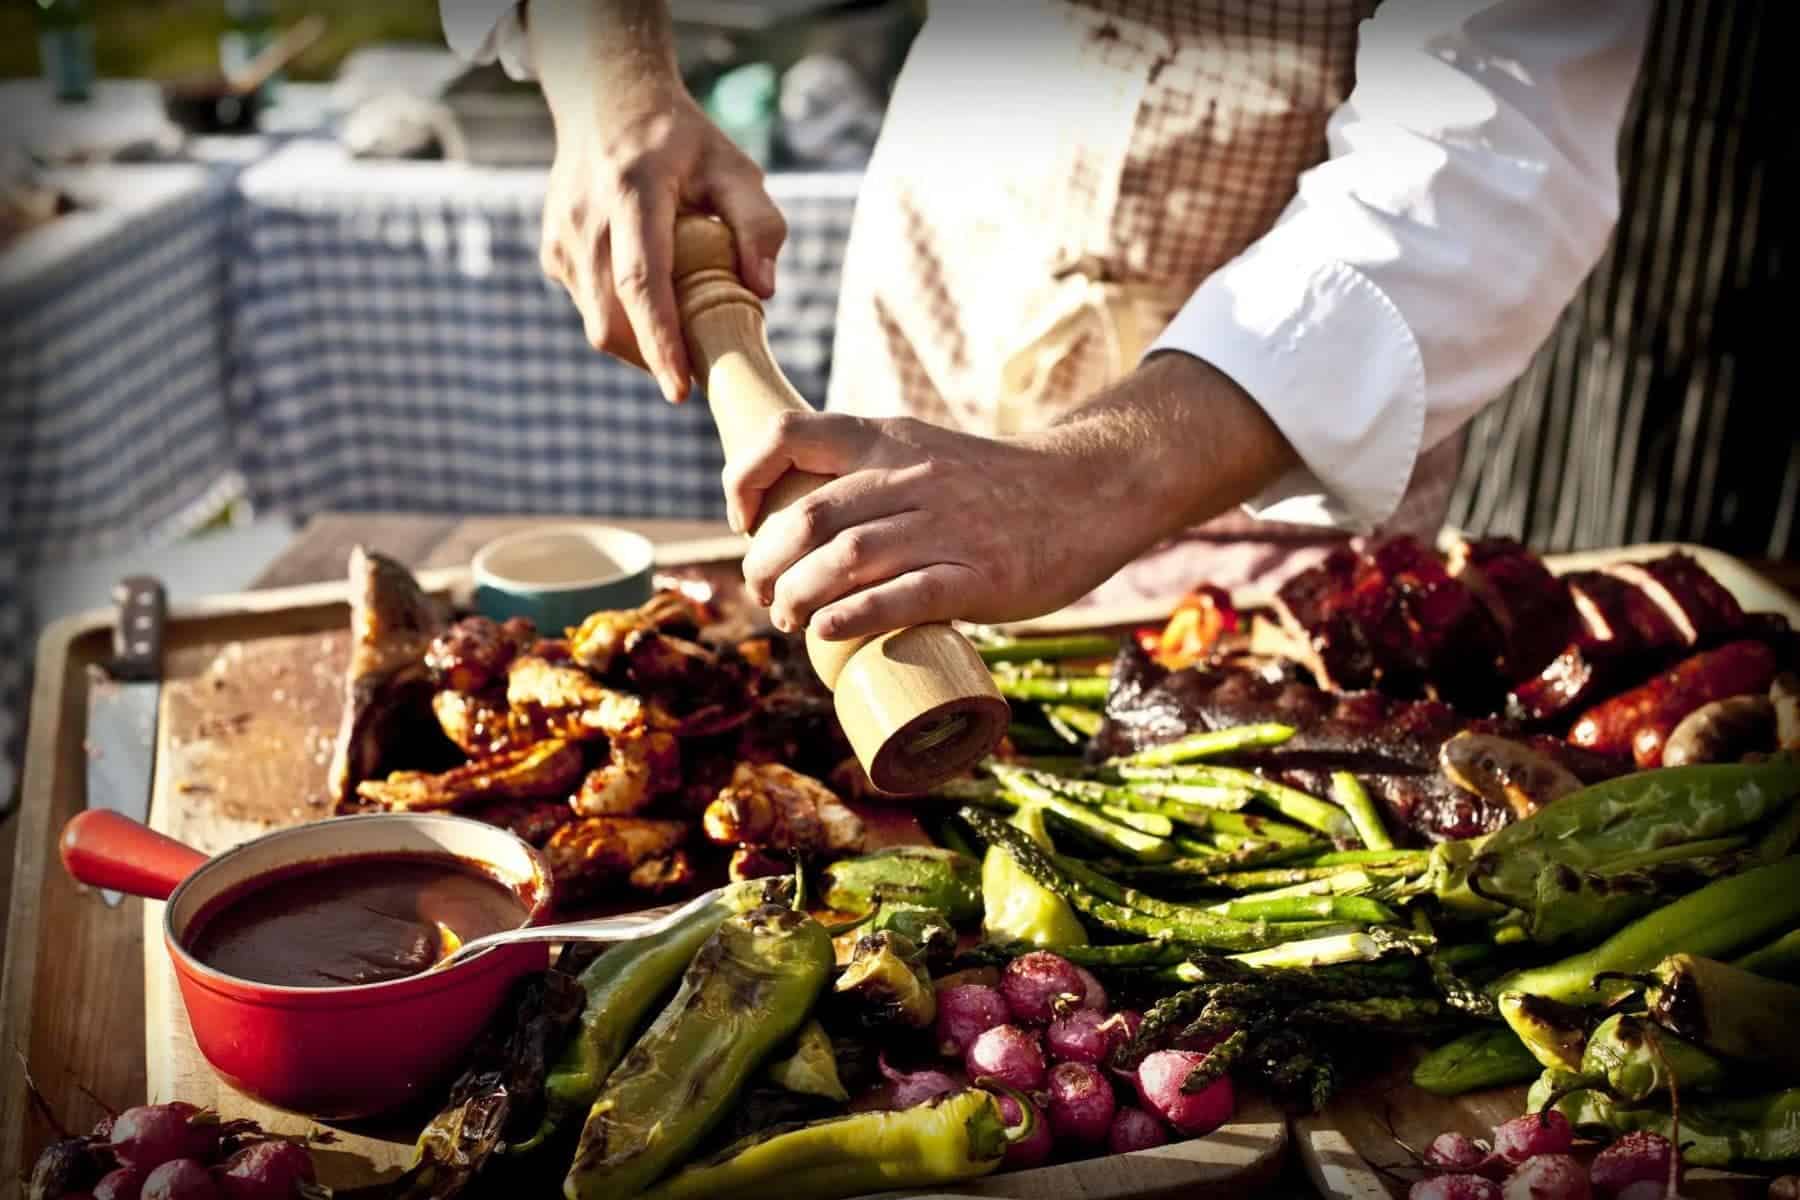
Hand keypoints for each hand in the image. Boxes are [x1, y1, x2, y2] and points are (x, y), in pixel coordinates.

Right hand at [538, 71, 785, 402]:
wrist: (606, 101)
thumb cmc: (683, 141)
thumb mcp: (735, 166)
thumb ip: (759, 222)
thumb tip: (763, 290)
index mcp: (632, 189)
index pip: (640, 281)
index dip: (660, 342)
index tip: (680, 391)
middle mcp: (585, 216)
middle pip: (611, 318)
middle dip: (653, 358)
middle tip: (699, 368)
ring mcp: (561, 236)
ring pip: (598, 322)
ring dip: (640, 341)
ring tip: (680, 319)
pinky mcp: (553, 253)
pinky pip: (591, 308)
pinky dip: (623, 319)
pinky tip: (650, 292)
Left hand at [728, 413, 1137, 640]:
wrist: (1089, 491)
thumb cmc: (994, 486)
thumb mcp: (924, 453)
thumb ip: (870, 478)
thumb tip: (799, 531)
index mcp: (888, 441)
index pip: (790, 436)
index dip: (745, 478)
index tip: (741, 521)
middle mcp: (910, 477)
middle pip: (807, 516)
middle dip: (765, 564)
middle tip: (764, 593)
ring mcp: (946, 526)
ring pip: (846, 558)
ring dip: (799, 597)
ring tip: (789, 619)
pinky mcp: (978, 575)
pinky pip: (903, 596)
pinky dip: (852, 617)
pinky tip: (827, 632)